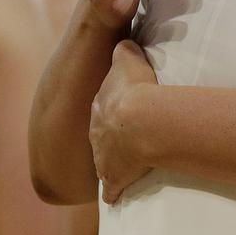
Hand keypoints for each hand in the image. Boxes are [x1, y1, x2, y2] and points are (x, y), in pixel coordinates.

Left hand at [91, 40, 157, 204]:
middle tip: (124, 137)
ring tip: (124, 163)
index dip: (113, 108)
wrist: (139, 121)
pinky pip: (110, 188)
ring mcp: (103, 156)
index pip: (103, 106)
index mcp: (100, 105)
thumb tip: (123, 39)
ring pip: (103, 161)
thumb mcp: (128, 59)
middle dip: (109, 136)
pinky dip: (113, 191)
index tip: (121, 111)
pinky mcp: (112, 178)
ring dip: (112, 162)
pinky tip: (115, 195)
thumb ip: (124, 50)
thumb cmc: (136, 89)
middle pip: (100, 134)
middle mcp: (96, 131)